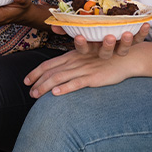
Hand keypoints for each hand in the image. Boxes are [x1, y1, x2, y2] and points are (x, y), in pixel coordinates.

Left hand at [23, 48, 137, 97]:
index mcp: (71, 55)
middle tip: (30, 92)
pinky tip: (55, 94)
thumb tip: (61, 73)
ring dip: (45, 87)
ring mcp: (83, 69)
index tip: (26, 80)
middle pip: (50, 72)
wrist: (125, 58)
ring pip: (59, 78)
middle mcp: (75, 61)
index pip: (49, 64)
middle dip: (37, 82)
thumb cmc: (105, 59)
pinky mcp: (93, 77)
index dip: (36, 72)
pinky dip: (64, 88)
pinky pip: (76, 83)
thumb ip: (73, 64)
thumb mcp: (86, 58)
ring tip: (35, 95)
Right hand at [50, 22, 149, 59]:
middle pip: (105, 53)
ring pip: (123, 50)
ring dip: (127, 42)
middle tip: (109, 37)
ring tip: (128, 32)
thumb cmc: (93, 30)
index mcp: (92, 48)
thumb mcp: (80, 27)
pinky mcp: (132, 42)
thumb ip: (67, 26)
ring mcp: (119, 47)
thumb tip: (54, 25)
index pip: (84, 49)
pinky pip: (138, 40)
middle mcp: (105, 50)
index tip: (79, 37)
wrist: (115, 36)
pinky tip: (147, 23)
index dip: (82, 44)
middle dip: (107, 46)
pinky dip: (143, 33)